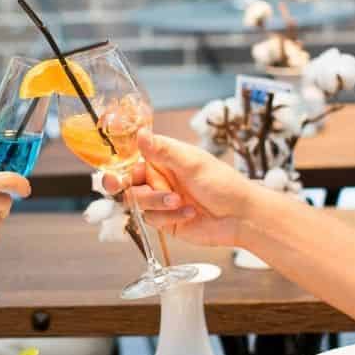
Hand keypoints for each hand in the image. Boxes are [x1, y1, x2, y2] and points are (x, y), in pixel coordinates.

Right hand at [106, 130, 256, 246]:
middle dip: (124, 186)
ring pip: (138, 203)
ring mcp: (161, 200)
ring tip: (179, 201)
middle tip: (120, 185)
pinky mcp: (165, 220)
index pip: (131, 158)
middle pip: (127, 182)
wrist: (240, 217)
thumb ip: (163, 151)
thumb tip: (140, 134)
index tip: (114, 171)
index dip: (119, 165)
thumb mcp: (192, 163)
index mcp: (163, 158)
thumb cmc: (223, 184)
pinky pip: (152, 220)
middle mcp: (159, 178)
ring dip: (156, 202)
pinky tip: (189, 213)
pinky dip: (169, 217)